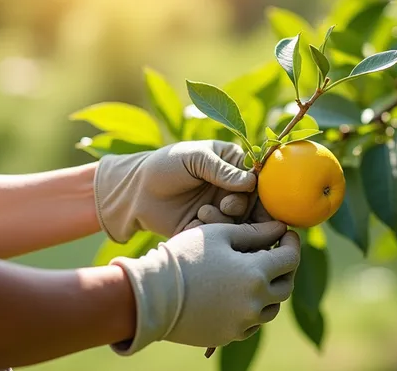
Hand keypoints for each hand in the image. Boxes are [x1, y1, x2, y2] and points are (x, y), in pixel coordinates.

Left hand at [94, 140, 270, 242]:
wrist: (135, 192)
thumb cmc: (164, 166)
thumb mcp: (194, 159)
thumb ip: (222, 169)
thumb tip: (252, 182)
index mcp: (232, 166)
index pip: (259, 179)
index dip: (260, 189)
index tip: (249, 193)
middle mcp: (231, 190)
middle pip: (256, 205)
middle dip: (245, 208)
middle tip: (227, 206)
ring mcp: (222, 212)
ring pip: (242, 223)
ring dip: (227, 220)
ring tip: (204, 214)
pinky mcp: (210, 231)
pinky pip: (223, 237)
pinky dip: (213, 232)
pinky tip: (195, 223)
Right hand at [108, 221, 300, 353]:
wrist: (151, 296)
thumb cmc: (184, 257)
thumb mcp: (219, 234)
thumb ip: (254, 232)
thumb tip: (280, 230)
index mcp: (256, 274)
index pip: (291, 259)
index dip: (292, 243)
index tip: (287, 234)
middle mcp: (255, 303)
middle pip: (286, 286)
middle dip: (285, 268)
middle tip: (274, 254)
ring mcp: (242, 323)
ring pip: (271, 308)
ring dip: (270, 290)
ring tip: (256, 275)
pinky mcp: (229, 336)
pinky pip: (251, 323)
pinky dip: (252, 308)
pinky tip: (239, 294)